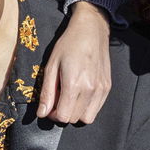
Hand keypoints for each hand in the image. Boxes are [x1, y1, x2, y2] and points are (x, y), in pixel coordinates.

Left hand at [37, 1, 110, 124]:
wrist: (91, 30)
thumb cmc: (69, 44)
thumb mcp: (51, 66)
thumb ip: (47, 92)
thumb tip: (42, 113)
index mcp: (74, 84)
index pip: (63, 116)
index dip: (53, 114)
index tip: (50, 106)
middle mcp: (90, 89)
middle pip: (75, 119)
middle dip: (63, 114)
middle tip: (58, 99)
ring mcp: (101, 89)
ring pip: (87, 117)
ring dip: (76, 113)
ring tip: (70, 98)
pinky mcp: (107, 87)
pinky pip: (97, 108)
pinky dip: (87, 107)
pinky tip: (80, 93)